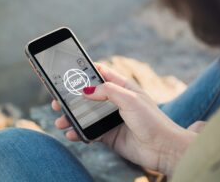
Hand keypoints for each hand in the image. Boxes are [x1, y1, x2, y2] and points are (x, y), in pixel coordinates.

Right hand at [52, 63, 196, 175]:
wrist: (162, 148)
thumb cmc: (152, 120)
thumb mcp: (131, 99)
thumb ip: (108, 91)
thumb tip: (86, 90)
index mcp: (123, 88)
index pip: (102, 74)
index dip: (86, 71)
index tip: (69, 71)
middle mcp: (115, 102)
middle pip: (89, 95)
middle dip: (72, 97)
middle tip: (57, 100)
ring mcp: (111, 119)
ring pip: (86, 115)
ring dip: (72, 117)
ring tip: (61, 121)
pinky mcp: (109, 135)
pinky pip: (89, 132)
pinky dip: (79, 133)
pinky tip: (72, 134)